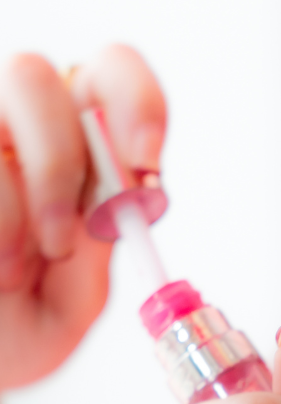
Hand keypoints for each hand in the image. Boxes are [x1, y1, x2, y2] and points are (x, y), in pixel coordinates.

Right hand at [0, 46, 165, 390]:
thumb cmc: (12, 329)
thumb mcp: (69, 306)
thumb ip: (98, 252)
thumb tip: (123, 198)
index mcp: (72, 145)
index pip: (110, 73)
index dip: (136, 101)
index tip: (145, 161)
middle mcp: (9, 124)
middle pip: (34, 76)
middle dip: (57, 159)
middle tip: (64, 240)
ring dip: (14, 198)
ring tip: (12, 274)